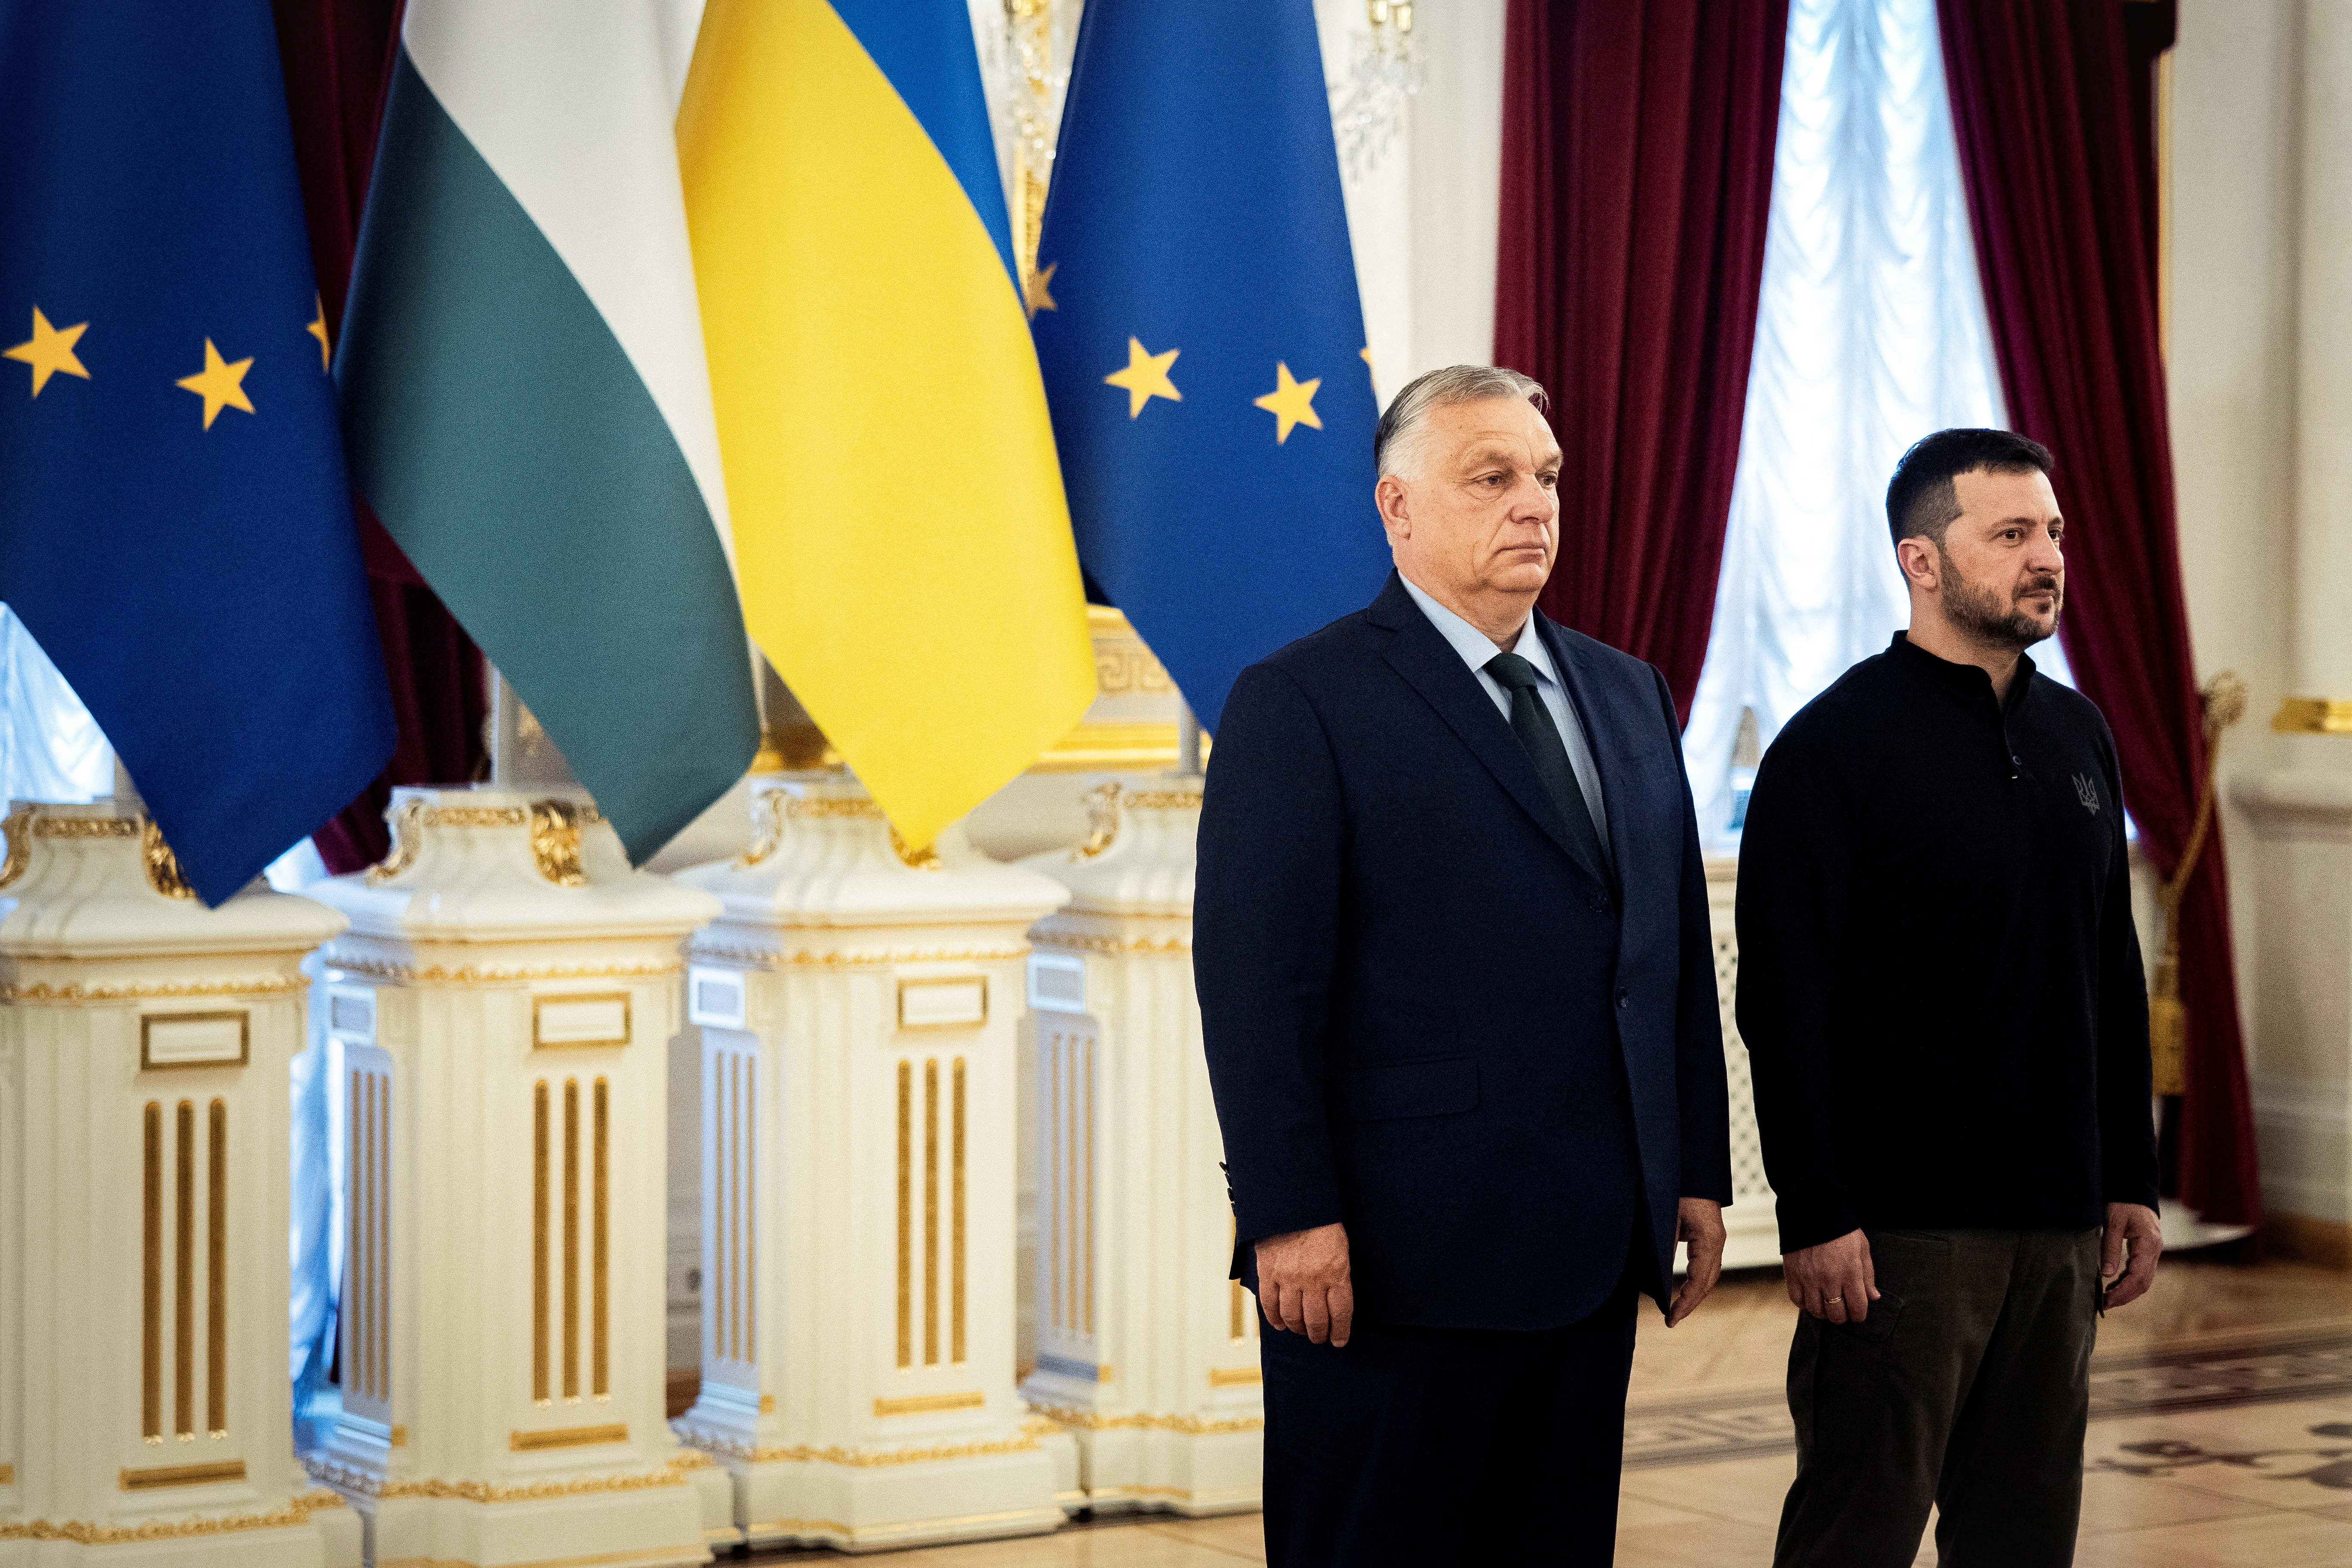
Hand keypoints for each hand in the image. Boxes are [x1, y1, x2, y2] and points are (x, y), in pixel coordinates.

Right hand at [1254, 1221, 1352, 1345]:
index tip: (1339, 1341)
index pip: (1340, 1313)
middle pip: (1316, 1320)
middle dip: (1318, 1334)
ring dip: (1297, 1329)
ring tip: (1301, 1331)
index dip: (1340, 1332)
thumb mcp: (1340, 1249)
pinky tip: (1280, 1324)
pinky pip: (1269, 1304)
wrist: (1292, 1202)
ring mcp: (1288, 1278)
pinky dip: (1274, 1318)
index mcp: (1336, 1273)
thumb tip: (1335, 1304)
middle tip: (1319, 1338)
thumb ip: (1338, 1276)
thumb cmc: (1322, 1224)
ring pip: (1292, 1317)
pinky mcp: (1268, 1273)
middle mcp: (1313, 1280)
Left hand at [1666, 1198, 1725, 1326]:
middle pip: (1707, 1282)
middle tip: (1671, 1321)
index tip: (1672, 1317)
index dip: (1686, 1301)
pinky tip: (1682, 1291)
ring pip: (1708, 1277)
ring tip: (1676, 1312)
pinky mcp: (1709, 1239)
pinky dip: (1695, 1282)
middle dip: (1690, 1304)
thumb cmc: (1677, 1190)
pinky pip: (1704, 1266)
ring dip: (1694, 1295)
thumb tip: (1657, 1276)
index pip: (1700, 1279)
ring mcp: (1715, 1241)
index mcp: (1708, 1240)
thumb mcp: (1667, 1217)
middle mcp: (1716, 1243)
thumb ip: (1665, 1246)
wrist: (1692, 1172)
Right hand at [1784, 1229, 1877, 1323]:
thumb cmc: (1841, 1230)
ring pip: (1816, 1310)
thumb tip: (1873, 1297)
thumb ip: (1868, 1275)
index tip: (1858, 1314)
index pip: (1857, 1307)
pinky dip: (1804, 1304)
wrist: (1813, 1210)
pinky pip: (1796, 1300)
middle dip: (1842, 1317)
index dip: (1859, 1315)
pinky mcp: (1792, 1273)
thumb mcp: (1862, 1248)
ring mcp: (1808, 1277)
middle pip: (1836, 1313)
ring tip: (1827, 1306)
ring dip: (1823, 1312)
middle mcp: (1829, 1278)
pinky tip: (1810, 1298)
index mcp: (1850, 1272)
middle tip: (1843, 1311)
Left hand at [2100, 1202, 2161, 1309]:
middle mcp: (2155, 1251)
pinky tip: (2113, 1286)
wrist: (2135, 1192)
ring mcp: (2153, 1253)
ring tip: (2106, 1299)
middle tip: (2104, 1305)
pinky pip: (2140, 1273)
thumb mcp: (2113, 1222)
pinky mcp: (2147, 1253)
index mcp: (2149, 1244)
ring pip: (2143, 1280)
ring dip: (2126, 1292)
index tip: (2106, 1300)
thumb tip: (2107, 1275)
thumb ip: (2110, 1247)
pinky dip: (2128, 1282)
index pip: (2138, 1276)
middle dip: (2125, 1296)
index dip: (2123, 1291)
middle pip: (2143, 1283)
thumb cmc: (2123, 1204)